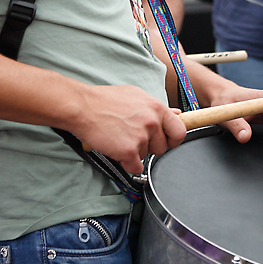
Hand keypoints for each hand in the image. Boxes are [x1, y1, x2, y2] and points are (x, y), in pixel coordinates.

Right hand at [69, 84, 185, 173]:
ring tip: (120, 138)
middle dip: (150, 146)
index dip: (173, 139)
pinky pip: (136, 167)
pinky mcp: (128, 151)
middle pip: (162, 147)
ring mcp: (141, 137)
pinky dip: (127, 163)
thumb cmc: (105, 100)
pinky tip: (117, 150)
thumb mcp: (136, 96)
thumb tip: (177, 114)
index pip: (179, 130)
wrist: (82, 106)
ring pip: (147, 156)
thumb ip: (157, 108)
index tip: (167, 141)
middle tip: (134, 138)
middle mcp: (152, 122)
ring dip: (135, 152)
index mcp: (156, 107)